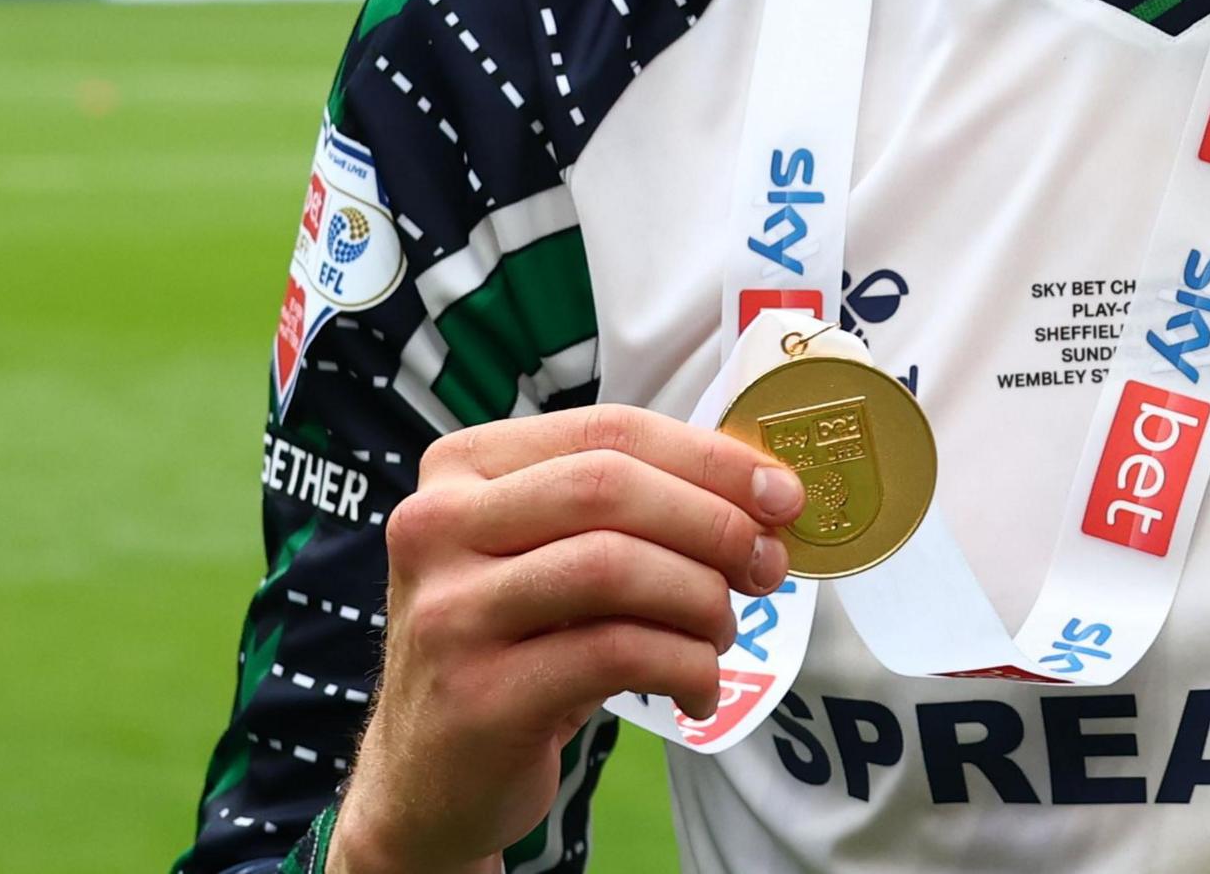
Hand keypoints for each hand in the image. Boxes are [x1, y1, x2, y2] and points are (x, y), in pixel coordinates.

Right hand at [330, 407, 799, 873]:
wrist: (429, 777)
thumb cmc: (514, 648)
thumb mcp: (551, 559)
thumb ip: (630, 512)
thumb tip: (763, 494)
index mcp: (461, 469)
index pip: (608, 432)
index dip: (709, 457)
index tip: (781, 495)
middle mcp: (437, 527)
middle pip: (609, 488)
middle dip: (713, 523)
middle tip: (767, 566)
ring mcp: (449, 612)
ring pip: (613, 567)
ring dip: (699, 598)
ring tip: (722, 633)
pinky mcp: (477, 694)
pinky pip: (614, 653)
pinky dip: (683, 665)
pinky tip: (698, 689)